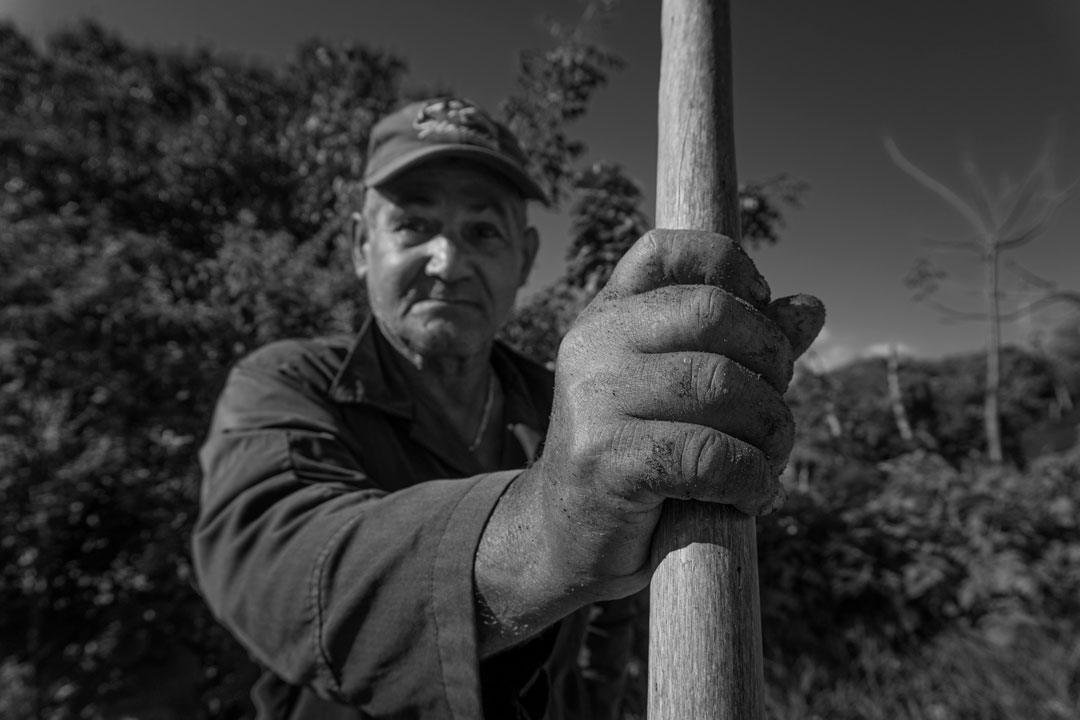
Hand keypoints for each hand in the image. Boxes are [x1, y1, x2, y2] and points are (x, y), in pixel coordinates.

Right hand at [475, 229, 823, 650]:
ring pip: (722, 386)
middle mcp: (593, 343)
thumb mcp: (679, 390)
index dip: (732, 268)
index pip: (669, 250)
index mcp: (608, 314)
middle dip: (771, 362)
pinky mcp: (605, 459)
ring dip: (770, 432)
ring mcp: (594, 398)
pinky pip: (709, 455)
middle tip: (772, 412)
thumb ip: (738, 346)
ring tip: (765, 462)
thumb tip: (810, 308)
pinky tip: (750, 495)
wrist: (562, 535)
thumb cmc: (634, 455)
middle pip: (716, 313)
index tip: (760, 316)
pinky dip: (750, 478)